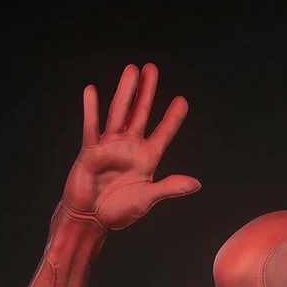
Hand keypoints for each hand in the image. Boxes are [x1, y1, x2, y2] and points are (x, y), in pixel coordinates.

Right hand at [62, 63, 200, 229]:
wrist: (90, 218)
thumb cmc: (119, 211)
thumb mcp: (148, 199)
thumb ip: (170, 188)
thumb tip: (197, 183)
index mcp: (147, 158)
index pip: (164, 133)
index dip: (173, 117)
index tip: (182, 100)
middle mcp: (129, 147)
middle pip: (141, 113)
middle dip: (147, 91)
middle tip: (151, 68)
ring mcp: (110, 146)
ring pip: (119, 112)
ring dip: (125, 91)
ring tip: (131, 70)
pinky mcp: (90, 150)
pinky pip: (91, 126)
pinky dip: (91, 109)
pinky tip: (92, 90)